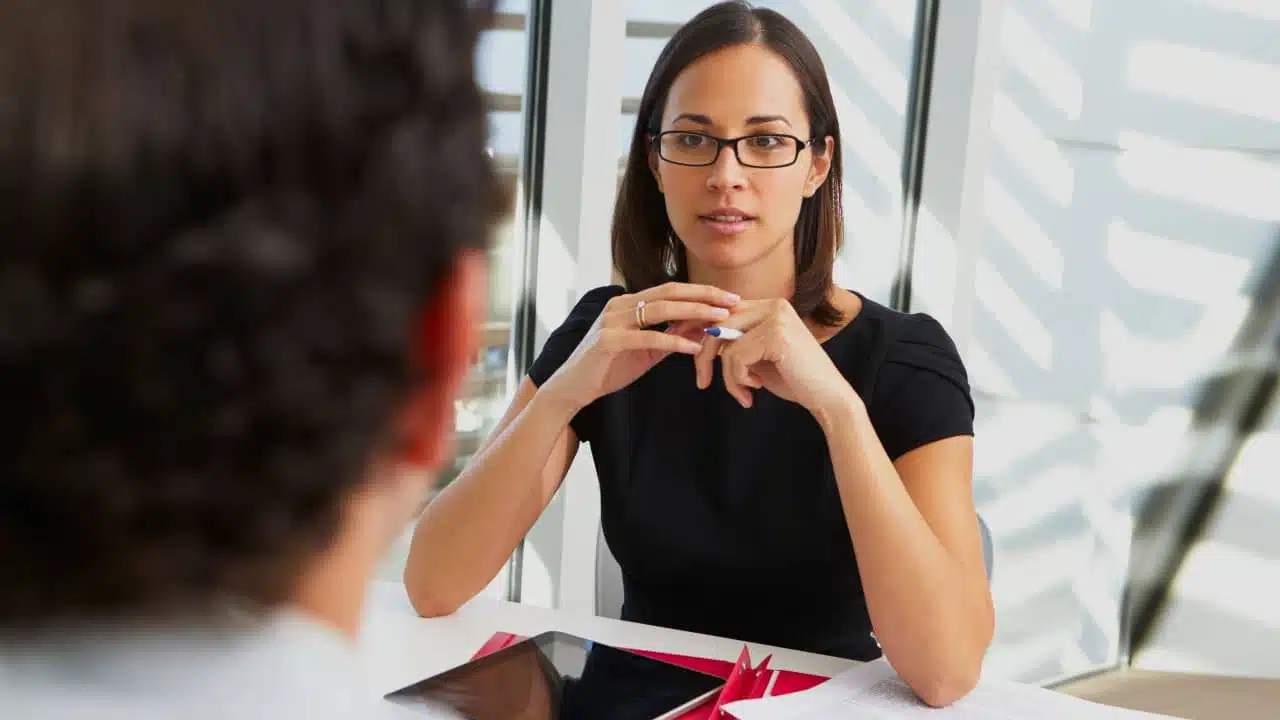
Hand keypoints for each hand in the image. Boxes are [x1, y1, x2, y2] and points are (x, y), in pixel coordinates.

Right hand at [542, 282, 740, 411]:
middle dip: (704, 297)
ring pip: (659, 310)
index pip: (671, 290)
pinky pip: (647, 337)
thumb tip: (702, 326)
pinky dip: (673, 341)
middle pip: (669, 293)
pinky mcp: (608, 341)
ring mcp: (612, 321)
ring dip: (693, 313)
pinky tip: (694, 347)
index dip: (701, 292)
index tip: (728, 298)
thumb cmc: (609, 367)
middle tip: (732, 303)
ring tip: (719, 320)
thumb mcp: (646, 349)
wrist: (573, 387)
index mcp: (628, 303)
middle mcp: (619, 305)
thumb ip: (670, 335)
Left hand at [695, 298, 853, 413]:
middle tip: (701, 383)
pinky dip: (737, 381)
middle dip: (702, 356)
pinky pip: (735, 358)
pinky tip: (754, 391)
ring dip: (728, 377)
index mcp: (769, 306)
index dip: (698, 330)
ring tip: (743, 393)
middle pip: (717, 323)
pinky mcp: (776, 335)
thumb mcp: (756, 356)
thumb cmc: (792, 379)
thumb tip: (693, 335)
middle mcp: (773, 305)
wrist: (827, 398)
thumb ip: (732, 342)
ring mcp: (776, 318)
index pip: (722, 312)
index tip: (685, 351)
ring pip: (725, 344)